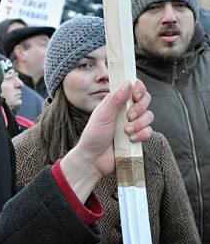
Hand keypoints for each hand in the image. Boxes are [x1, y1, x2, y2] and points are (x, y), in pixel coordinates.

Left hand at [60, 80, 152, 201]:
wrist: (94, 160)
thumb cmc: (93, 136)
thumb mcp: (103, 115)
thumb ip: (115, 99)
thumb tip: (128, 83)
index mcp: (116, 102)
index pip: (133, 87)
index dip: (139, 88)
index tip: (135, 95)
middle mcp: (126, 110)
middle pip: (145, 99)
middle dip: (140, 107)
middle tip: (129, 116)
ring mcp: (133, 124)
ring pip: (149, 116)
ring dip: (139, 124)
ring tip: (126, 131)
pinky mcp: (137, 136)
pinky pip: (149, 131)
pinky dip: (141, 135)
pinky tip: (131, 139)